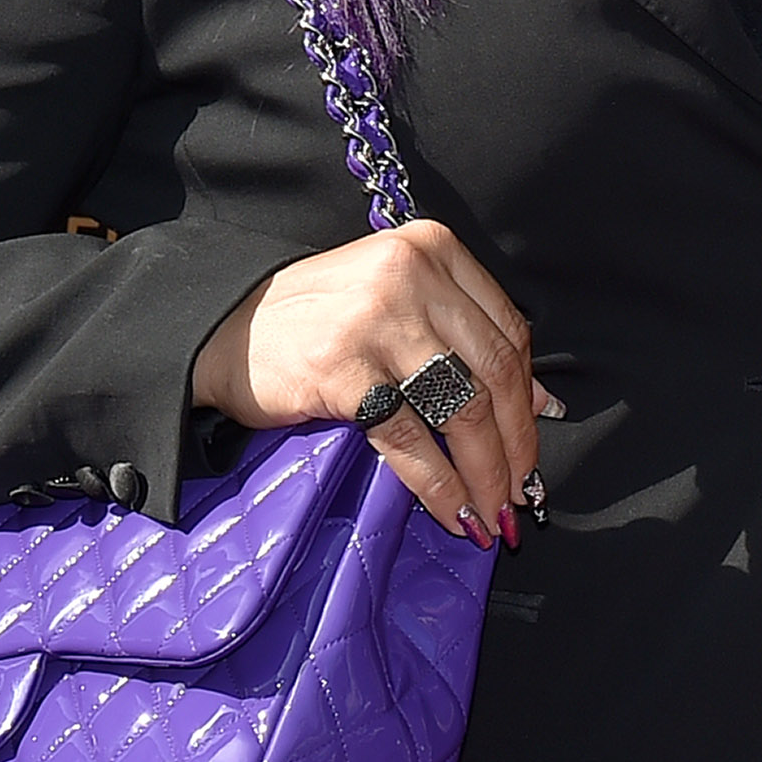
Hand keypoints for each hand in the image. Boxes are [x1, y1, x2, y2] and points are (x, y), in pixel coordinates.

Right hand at [190, 220, 550, 546]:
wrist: (221, 331)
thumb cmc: (314, 320)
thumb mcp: (396, 304)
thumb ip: (463, 338)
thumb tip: (541, 401)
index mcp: (434, 249)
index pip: (508, 329)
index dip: (529, 392)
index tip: (537, 436)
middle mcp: (412, 275)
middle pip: (494, 370)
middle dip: (516, 442)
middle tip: (523, 490)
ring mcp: (377, 320)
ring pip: (462, 407)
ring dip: (486, 471)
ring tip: (494, 511)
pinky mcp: (343, 369)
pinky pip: (410, 438)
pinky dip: (439, 483)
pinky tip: (452, 511)